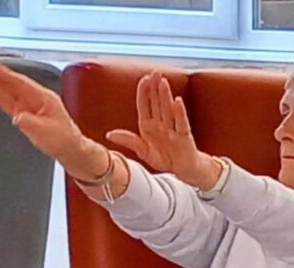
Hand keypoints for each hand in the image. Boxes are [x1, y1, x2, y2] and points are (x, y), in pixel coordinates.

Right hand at [0, 58, 96, 174]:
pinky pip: (8, 101)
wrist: (71, 150)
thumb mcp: (47, 134)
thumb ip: (30, 124)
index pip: (18, 82)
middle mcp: (35, 98)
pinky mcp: (26, 114)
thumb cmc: (63, 141)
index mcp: (42, 98)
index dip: (1, 73)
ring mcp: (30, 105)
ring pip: (8, 90)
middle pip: (10, 82)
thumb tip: (17, 117)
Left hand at [106, 70, 209, 184]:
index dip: (144, 92)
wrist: (183, 170)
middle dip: (156, 87)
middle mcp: (161, 124)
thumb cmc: (165, 159)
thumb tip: (109, 134)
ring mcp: (173, 129)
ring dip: (165, 95)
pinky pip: (181, 123)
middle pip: (157, 102)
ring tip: (163, 81)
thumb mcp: (143, 151)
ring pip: (168, 109)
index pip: (145, 105)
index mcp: (149, 126)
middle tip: (156, 72)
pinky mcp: (184, 137)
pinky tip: (177, 102)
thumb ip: (128, 141)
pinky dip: (179, 113)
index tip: (144, 79)